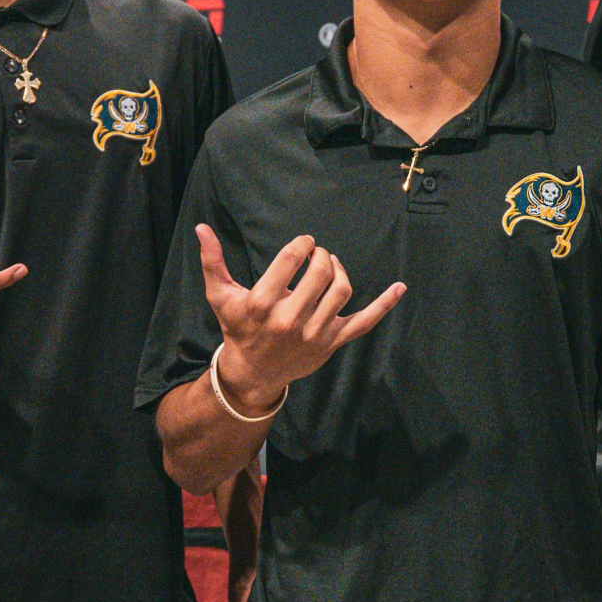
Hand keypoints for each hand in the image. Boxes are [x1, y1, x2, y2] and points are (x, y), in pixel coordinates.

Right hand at [199, 226, 402, 413]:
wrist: (252, 372)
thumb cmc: (237, 328)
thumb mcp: (221, 296)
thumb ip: (212, 261)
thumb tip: (201, 229)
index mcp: (262, 304)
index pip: (292, 260)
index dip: (302, 244)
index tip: (305, 242)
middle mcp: (290, 320)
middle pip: (321, 273)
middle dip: (322, 255)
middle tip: (318, 253)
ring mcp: (315, 334)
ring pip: (341, 290)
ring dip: (340, 270)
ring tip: (331, 266)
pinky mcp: (332, 343)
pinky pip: (364, 321)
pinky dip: (384, 304)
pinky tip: (400, 287)